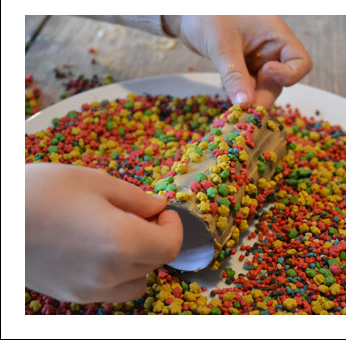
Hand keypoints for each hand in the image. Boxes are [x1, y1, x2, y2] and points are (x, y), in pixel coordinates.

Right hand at [25, 163, 182, 302]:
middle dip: (156, 238)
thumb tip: (159, 207)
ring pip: (137, 281)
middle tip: (139, 215)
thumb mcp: (95, 182)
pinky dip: (118, 273)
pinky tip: (98, 249)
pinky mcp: (71, 296)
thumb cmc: (40, 191)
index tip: (161, 211)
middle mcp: (110, 273)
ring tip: (118, 234)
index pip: (170, 246)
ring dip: (140, 259)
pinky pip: (111, 290)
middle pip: (155, 263)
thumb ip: (136, 198)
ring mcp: (89, 290)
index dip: (174, 226)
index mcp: (122, 242)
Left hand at [164, 15, 312, 108]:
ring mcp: (257, 60)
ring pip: (263, 88)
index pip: (300, 62)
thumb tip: (246, 104)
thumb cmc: (207, 15)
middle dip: (264, 96)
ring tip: (237, 110)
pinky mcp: (243, 68)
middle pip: (279, 82)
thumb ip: (235, 76)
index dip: (289, 75)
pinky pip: (249, 88)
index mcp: (275, 36)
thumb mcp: (222, 46)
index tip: (266, 73)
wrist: (185, 12)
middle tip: (246, 110)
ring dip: (252, 100)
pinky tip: (232, 104)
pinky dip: (242, 96)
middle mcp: (270, 50)